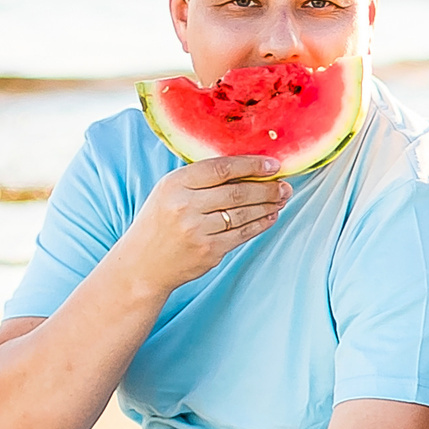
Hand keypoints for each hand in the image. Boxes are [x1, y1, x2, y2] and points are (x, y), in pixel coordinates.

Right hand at [123, 156, 293, 292]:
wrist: (143, 263)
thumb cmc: (161, 222)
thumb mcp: (170, 192)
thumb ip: (201, 179)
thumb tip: (248, 168)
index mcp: (174, 184)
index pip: (221, 168)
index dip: (251, 165)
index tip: (273, 165)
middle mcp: (185, 205)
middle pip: (238, 192)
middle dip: (267, 188)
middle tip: (285, 186)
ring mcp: (197, 229)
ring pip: (244, 213)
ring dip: (269, 206)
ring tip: (282, 199)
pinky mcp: (209, 250)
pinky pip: (244, 234)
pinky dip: (261, 224)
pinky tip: (271, 216)